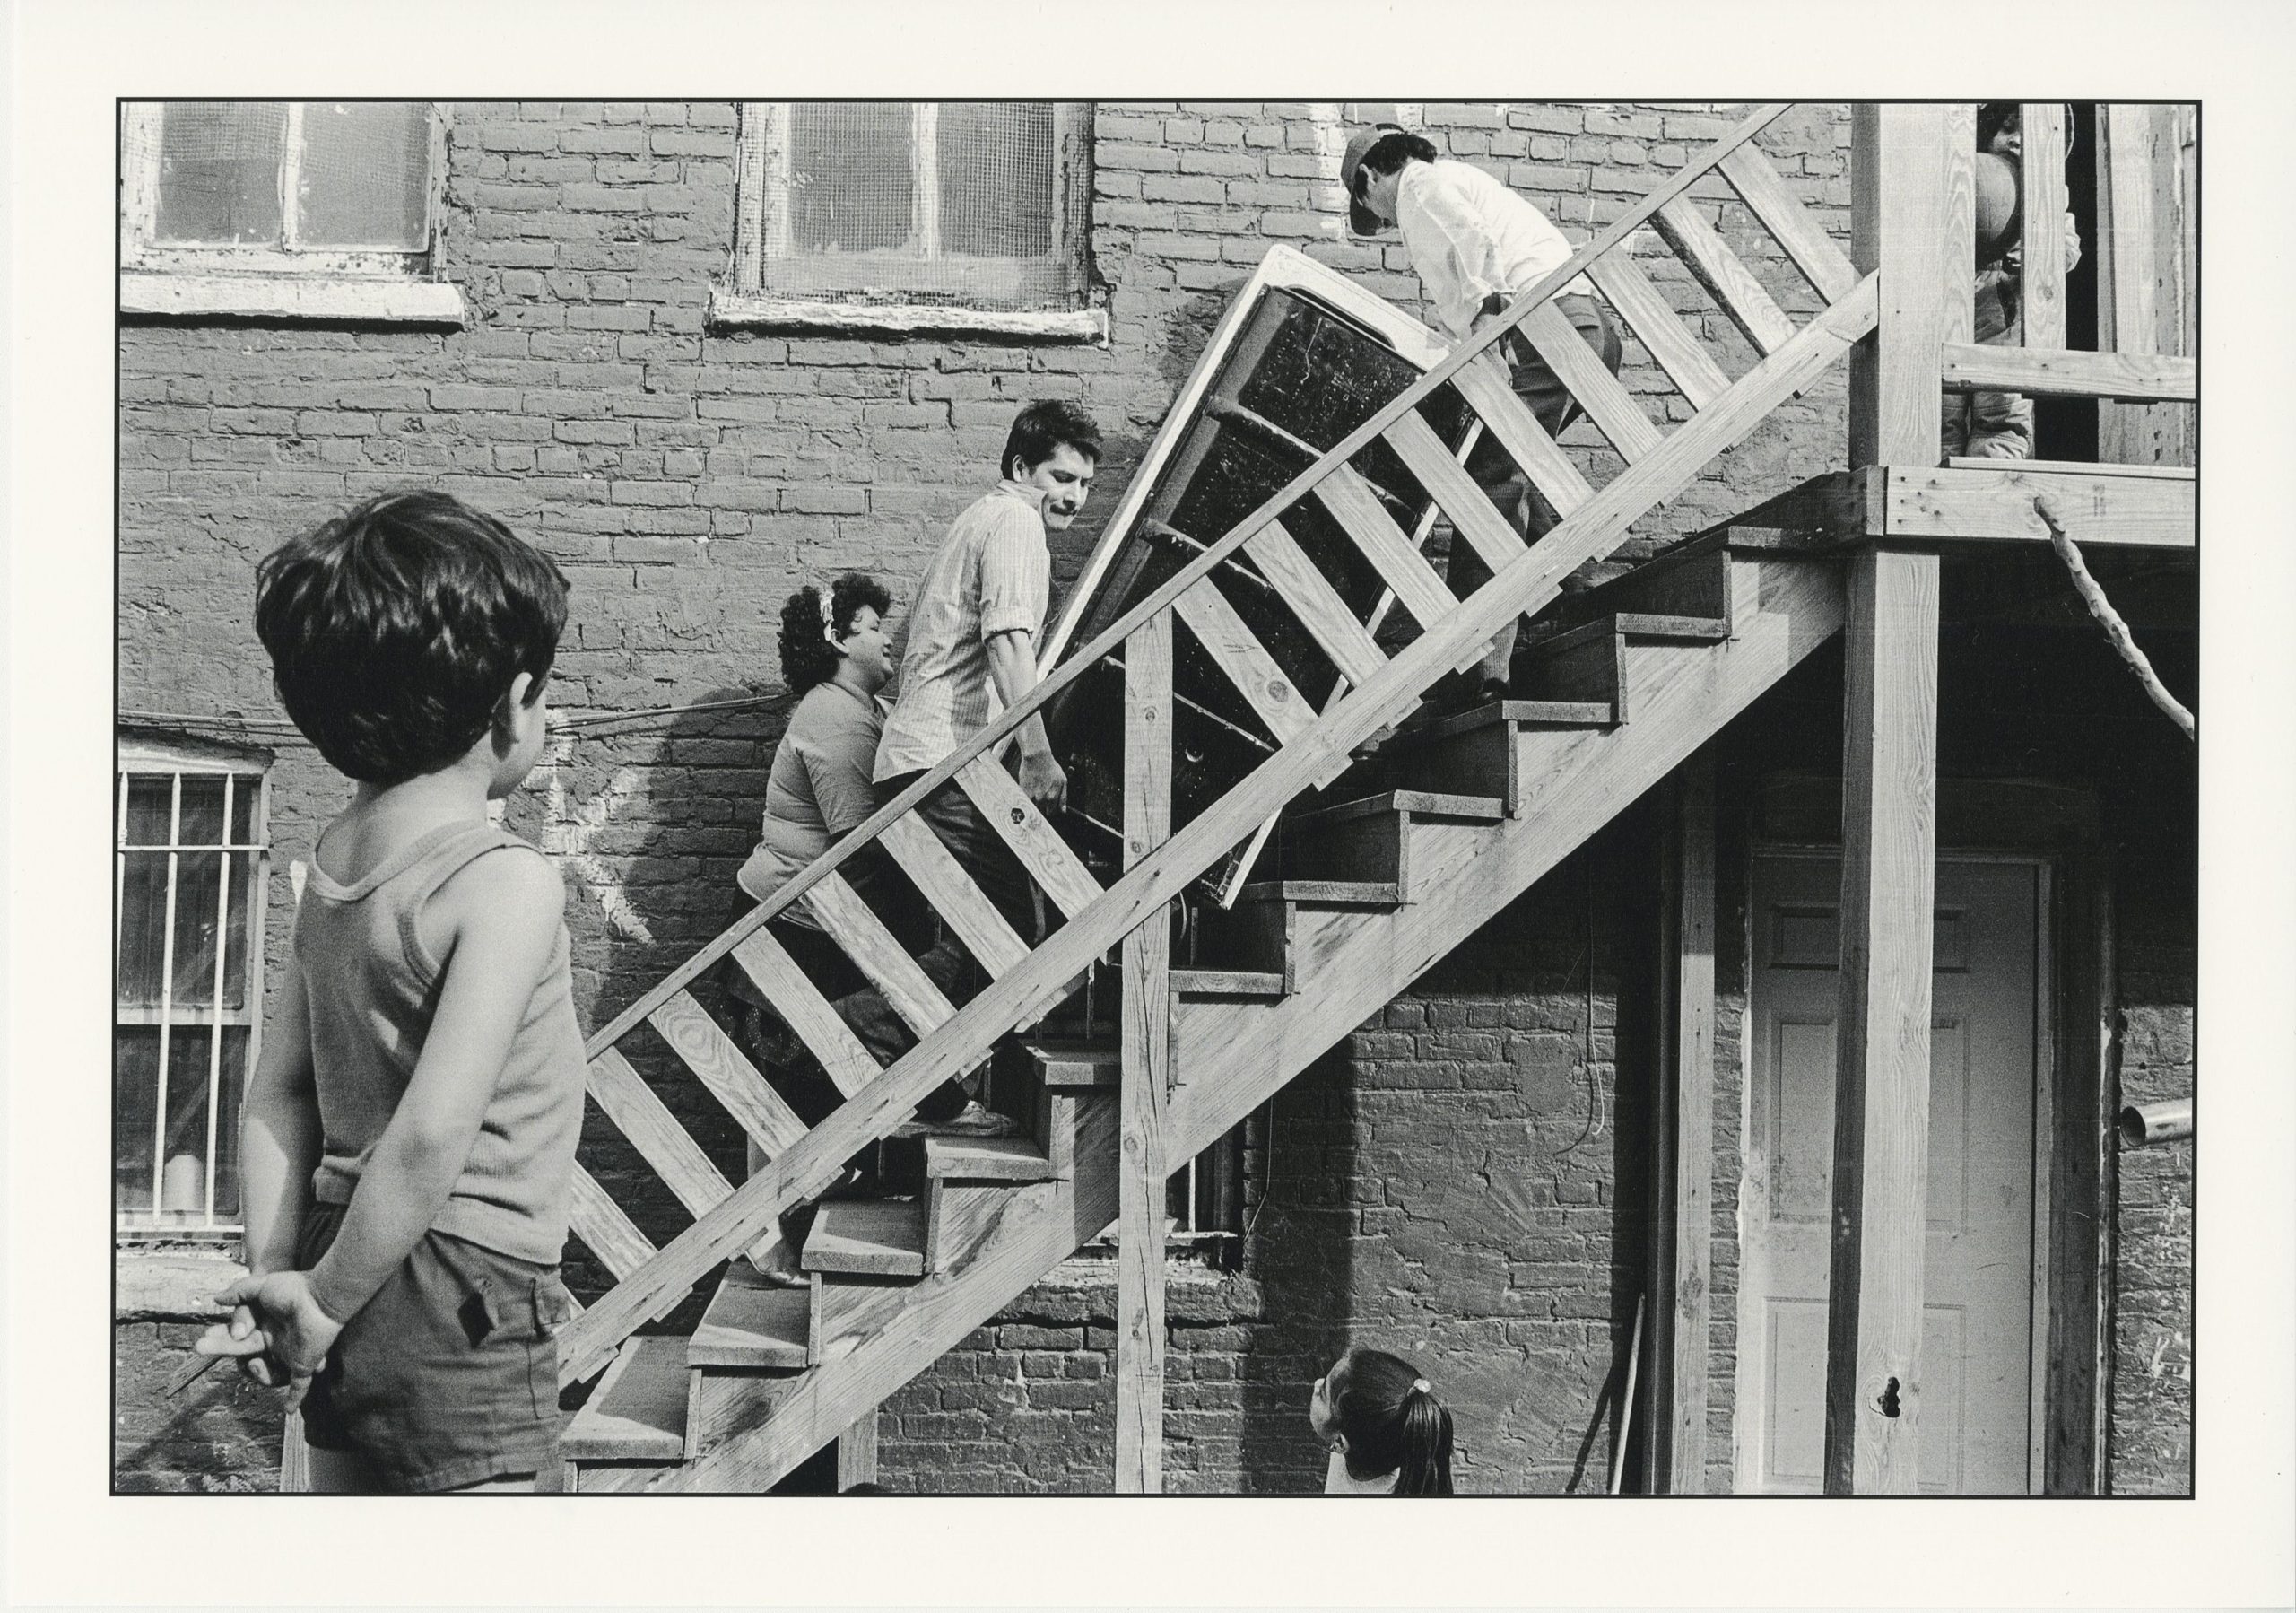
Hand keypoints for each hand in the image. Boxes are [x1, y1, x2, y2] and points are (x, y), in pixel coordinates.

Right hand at [203, 1270, 344, 1410]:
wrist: (322, 1298)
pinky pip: (300, 1385)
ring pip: (265, 1372)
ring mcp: (288, 1353)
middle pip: (242, 1351)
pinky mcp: (303, 1364)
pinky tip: (288, 1409)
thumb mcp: (262, 1285)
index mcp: (265, 1324)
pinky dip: (294, 1397)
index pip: (236, 1336)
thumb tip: (216, 1299)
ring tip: (253, 1361)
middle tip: (200, 1346)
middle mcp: (274, 1340)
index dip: (220, 1338)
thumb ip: (239, 1291)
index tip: (204, 1336)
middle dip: (220, 1347)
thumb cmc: (295, 1289)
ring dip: (255, 1371)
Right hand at [1017, 748, 1067, 813]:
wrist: (1037, 758)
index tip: (1050, 805)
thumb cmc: (1050, 767)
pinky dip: (1028, 797)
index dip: (1051, 808)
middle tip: (1043, 795)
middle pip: (1042, 811)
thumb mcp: (1063, 781)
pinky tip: (1031, 788)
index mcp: (1053, 797)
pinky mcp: (1023, 792)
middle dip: (1043, 806)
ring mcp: (1032, 796)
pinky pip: (1026, 800)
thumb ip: (1063, 798)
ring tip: (1037, 790)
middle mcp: (1042, 799)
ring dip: (1035, 802)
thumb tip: (1063, 811)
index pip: (1052, 812)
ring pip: (1034, 806)